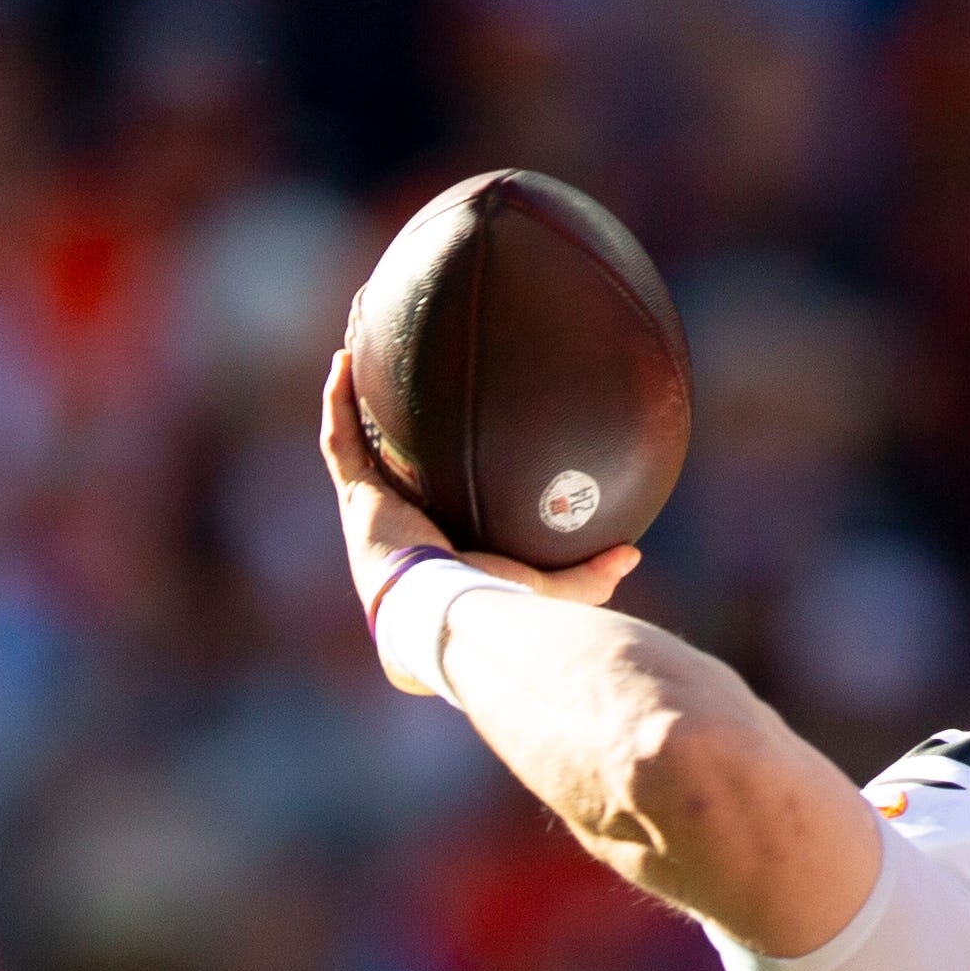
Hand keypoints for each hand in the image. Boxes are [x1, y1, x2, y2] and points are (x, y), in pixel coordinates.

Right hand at [320, 348, 636, 685]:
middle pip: (392, 483)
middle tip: (404, 410)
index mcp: (437, 558)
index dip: (433, 503)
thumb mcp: (550, 590)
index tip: (450, 474)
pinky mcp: (357, 496)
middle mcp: (398, 535)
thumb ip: (590, 575)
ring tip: (360, 363)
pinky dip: (339, 400)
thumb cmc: (494, 605)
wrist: (445, 610)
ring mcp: (372, 515)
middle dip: (392, 449)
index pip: (433, 527)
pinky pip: (340, 439)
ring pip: (357, 452)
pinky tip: (345, 360)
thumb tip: (631, 554)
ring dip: (354, 410)